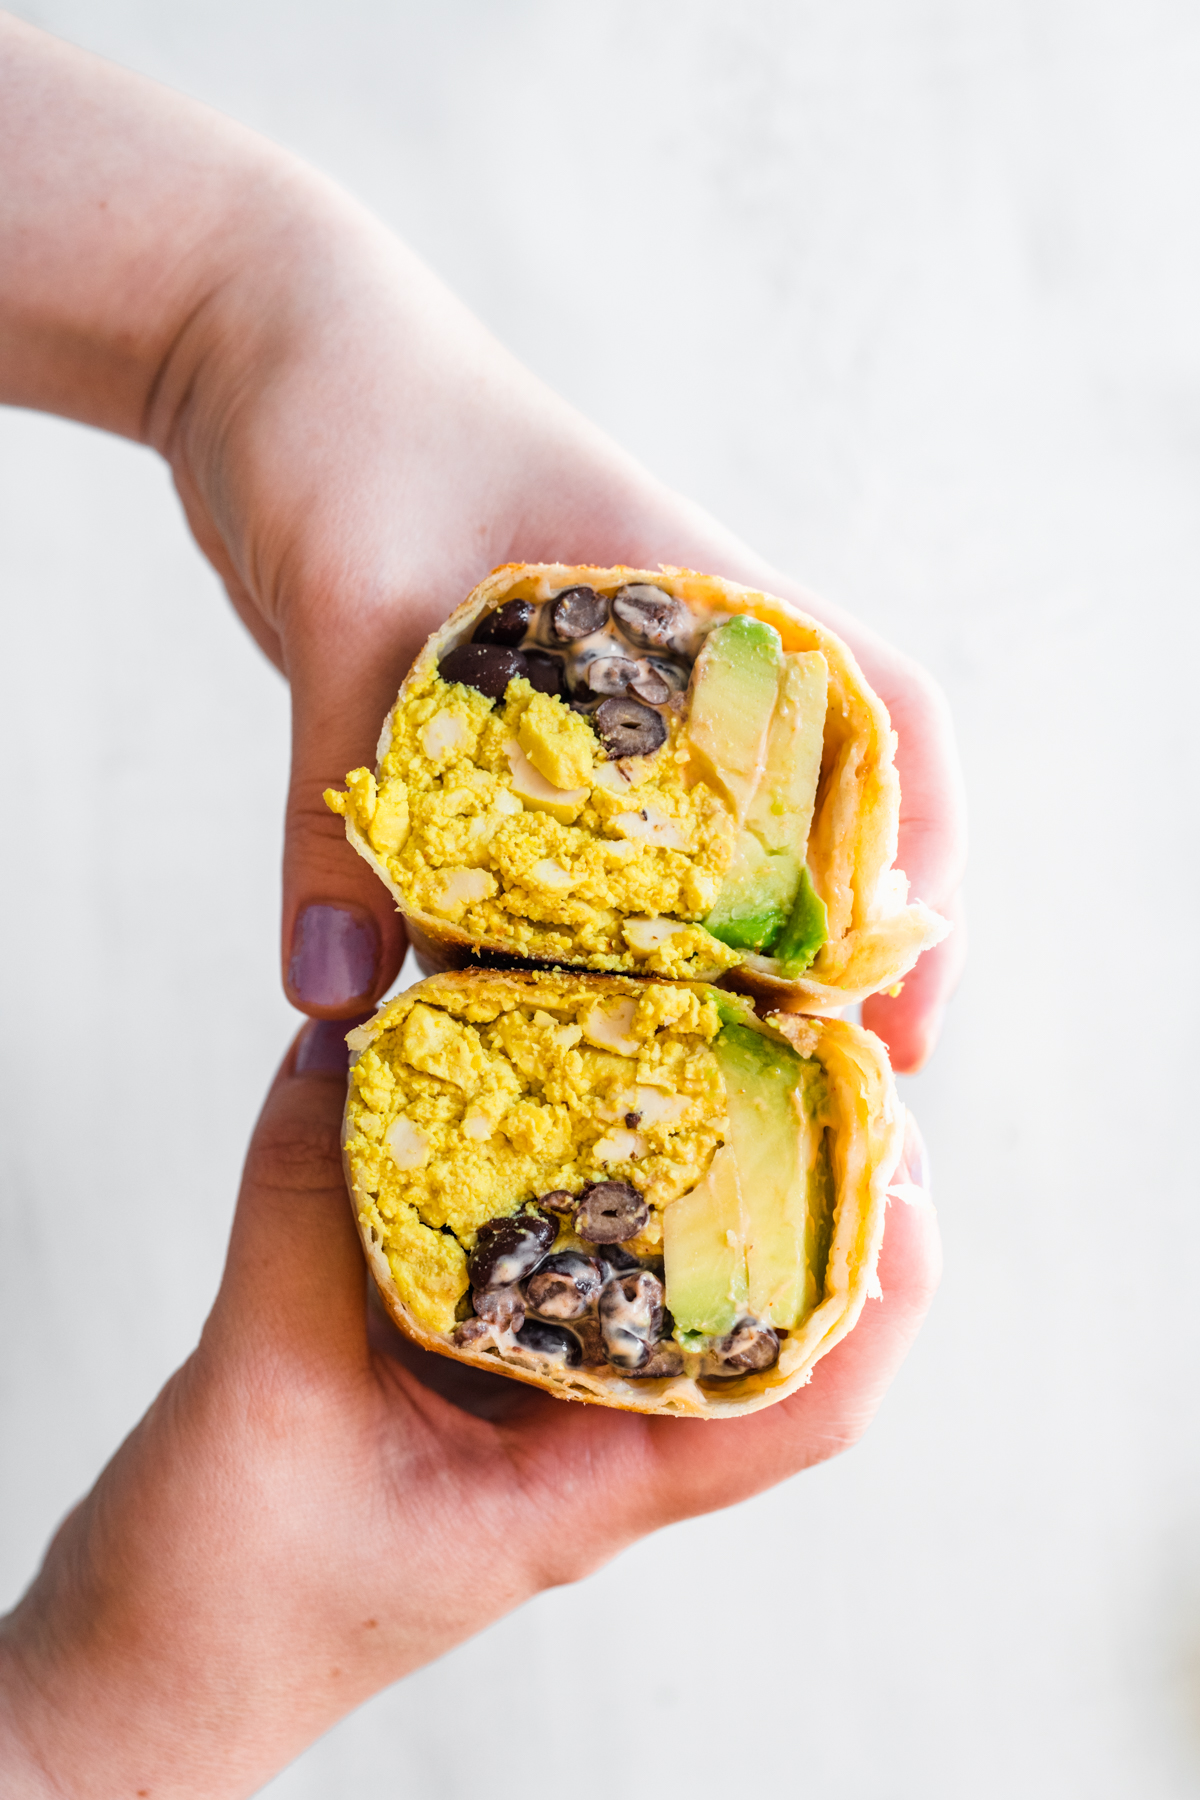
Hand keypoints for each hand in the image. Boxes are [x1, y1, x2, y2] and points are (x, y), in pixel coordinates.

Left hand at [0, 19, 964, 1070]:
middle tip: (797, 1089)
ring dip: (697, 966)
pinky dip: (572, 942)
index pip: (883, 720)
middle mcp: (675, 664)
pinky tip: (532, 1024)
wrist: (259, 354)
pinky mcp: (508, 737)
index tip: (901, 991)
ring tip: (684, 1094)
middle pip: (808, 821)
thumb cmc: (346, 423)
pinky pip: (572, 860)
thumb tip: (336, 996)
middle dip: (820, 956)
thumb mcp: (352, 597)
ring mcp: (597, 705)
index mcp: (705, 597)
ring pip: (691, 855)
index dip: (921, 856)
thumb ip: (340, 795)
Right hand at [0, 1021, 939, 1797]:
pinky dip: (559, 1165)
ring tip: (702, 1033)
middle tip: (806, 1041)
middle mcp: (589, 1439)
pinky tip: (533, 1083)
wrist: (144, 1679)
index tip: (899, 1150)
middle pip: (761, 1313)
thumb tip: (342, 1047)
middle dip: (807, 1181)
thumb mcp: (265, 1396)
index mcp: (590, 1486)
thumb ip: (305, 1217)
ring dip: (696, 1164)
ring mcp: (533, 1402)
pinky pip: (545, 1251)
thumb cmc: (222, 1602)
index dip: (879, 1278)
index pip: (805, 1403)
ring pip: (663, 1276)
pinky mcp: (466, 1366)